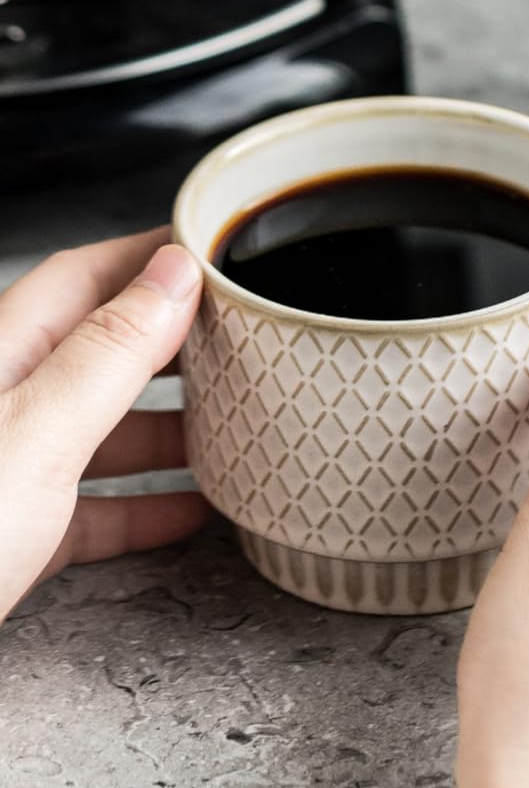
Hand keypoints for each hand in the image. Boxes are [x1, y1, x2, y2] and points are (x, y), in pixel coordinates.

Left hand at [0, 229, 207, 617]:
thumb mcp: (37, 435)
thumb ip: (108, 354)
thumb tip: (172, 272)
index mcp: (0, 358)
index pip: (87, 275)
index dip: (155, 254)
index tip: (222, 247)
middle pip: (96, 349)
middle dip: (173, 342)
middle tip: (245, 338)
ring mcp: (0, 474)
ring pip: (95, 429)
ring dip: (166, 426)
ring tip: (233, 424)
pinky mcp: (3, 540)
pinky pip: (83, 507)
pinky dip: (138, 506)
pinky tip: (183, 516)